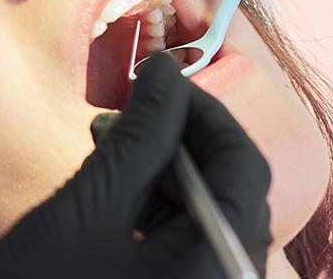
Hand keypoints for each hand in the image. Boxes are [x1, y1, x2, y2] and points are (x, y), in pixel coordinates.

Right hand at [0, 55, 272, 278]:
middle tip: (130, 113)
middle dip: (186, 145)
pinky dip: (161, 218)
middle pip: (233, 194)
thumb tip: (166, 73)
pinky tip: (116, 197)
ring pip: (211, 222)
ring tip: (111, 152)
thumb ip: (140, 135)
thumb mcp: (88, 206)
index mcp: (216, 264)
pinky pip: (190, 253)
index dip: (205, 112)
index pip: (244, 165)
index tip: (159, 81)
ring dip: (170, 179)